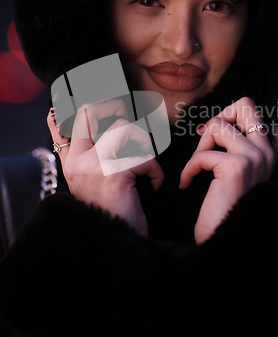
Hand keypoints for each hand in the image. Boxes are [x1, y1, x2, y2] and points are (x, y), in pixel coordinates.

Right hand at [47, 99, 163, 236]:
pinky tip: (152, 186)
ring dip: (143, 144)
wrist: (118, 244)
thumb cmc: (113, 212)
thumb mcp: (94, 182)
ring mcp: (92, 165)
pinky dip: (155, 171)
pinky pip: (144, 155)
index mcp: (70, 162)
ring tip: (144, 167)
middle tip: (127, 112)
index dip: (78, 102)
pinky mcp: (113, 174)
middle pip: (91, 110)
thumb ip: (92, 154)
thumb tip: (109, 123)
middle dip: (114, 106)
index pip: (62, 121)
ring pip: (124, 127)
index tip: (97, 93)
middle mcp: (76, 160)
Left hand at [179, 97, 277, 243]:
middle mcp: (266, 151)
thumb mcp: (238, 175)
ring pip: (216, 125)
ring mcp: (254, 156)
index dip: (232, 116)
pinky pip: (202, 153)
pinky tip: (187, 184)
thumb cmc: (225, 207)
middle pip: (244, 104)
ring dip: (199, 147)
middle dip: (218, 118)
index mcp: (268, 151)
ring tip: (197, 168)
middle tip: (207, 143)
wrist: (225, 238)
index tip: (213, 140)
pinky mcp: (236, 166)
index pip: (262, 114)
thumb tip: (215, 126)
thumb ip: (241, 149)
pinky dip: (189, 169)